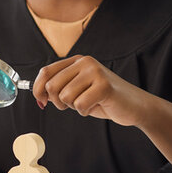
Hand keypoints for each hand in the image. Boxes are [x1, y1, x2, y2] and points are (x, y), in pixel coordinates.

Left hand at [33, 55, 154, 127]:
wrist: (134, 106)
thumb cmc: (103, 99)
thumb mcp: (78, 89)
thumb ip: (60, 87)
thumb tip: (38, 95)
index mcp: (77, 61)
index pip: (46, 72)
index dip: (37, 88)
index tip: (41, 101)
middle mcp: (85, 62)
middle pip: (52, 86)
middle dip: (58, 102)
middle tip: (73, 104)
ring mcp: (95, 72)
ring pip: (65, 96)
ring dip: (74, 107)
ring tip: (88, 103)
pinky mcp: (104, 86)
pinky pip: (80, 105)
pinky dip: (85, 112)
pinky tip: (96, 106)